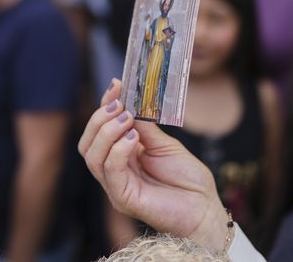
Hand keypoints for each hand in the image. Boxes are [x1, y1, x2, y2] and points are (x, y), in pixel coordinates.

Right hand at [78, 80, 229, 251]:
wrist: (204, 208)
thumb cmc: (187, 178)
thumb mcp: (164, 143)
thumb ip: (144, 125)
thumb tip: (128, 100)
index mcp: (122, 156)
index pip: (100, 130)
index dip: (104, 106)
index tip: (116, 85)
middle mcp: (114, 171)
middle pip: (88, 144)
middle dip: (99, 119)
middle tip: (119, 104)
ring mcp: (116, 186)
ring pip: (93, 157)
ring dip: (107, 132)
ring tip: (127, 119)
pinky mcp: (123, 199)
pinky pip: (110, 171)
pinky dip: (118, 150)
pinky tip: (133, 138)